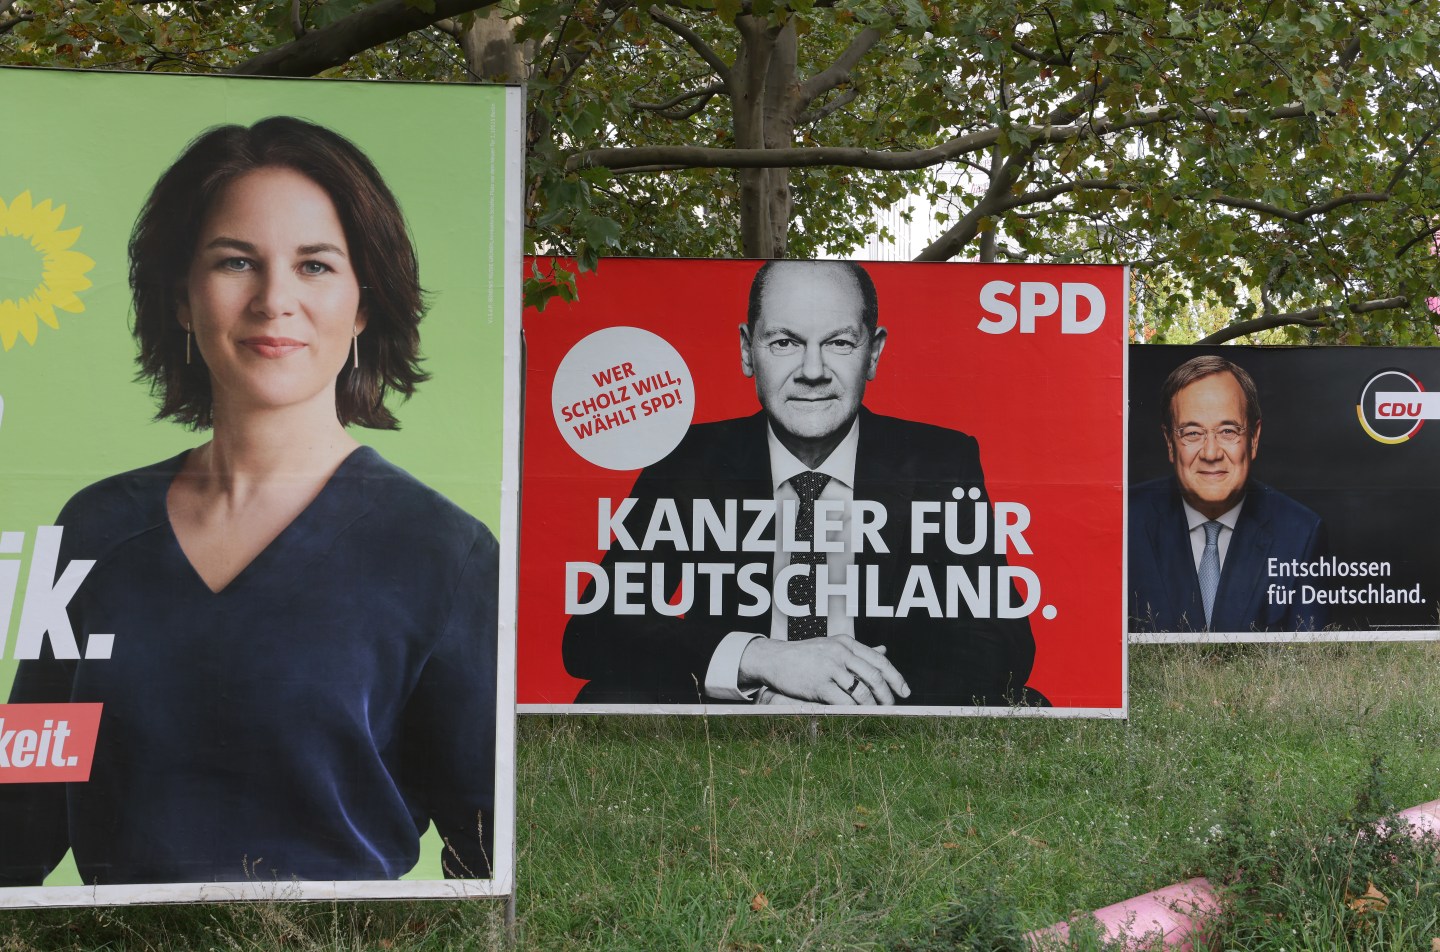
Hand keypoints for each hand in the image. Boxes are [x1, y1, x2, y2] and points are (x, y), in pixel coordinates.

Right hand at [738, 636, 909, 705]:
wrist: (774, 658)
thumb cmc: (805, 654)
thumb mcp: (832, 646)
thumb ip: (857, 651)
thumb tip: (884, 651)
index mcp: (846, 642)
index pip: (879, 661)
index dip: (895, 677)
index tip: (905, 691)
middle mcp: (840, 652)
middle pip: (874, 676)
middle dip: (887, 695)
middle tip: (892, 707)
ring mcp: (829, 668)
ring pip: (861, 692)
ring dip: (872, 706)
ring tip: (876, 713)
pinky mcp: (819, 684)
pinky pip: (844, 702)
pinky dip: (854, 711)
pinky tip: (857, 716)